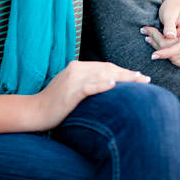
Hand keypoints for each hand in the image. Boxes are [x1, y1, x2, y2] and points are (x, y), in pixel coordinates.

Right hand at [34, 60, 150, 130]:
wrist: (34, 112)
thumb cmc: (55, 104)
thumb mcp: (73, 88)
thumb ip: (89, 83)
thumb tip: (111, 85)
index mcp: (78, 67)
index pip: (106, 67)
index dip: (124, 71)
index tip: (139, 76)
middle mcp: (76, 69)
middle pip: (108, 69)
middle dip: (128, 74)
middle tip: (145, 80)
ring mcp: (72, 80)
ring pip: (103, 75)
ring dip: (123, 78)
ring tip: (138, 81)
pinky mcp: (70, 91)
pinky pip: (88, 86)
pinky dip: (101, 84)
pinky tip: (113, 84)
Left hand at [141, 0, 179, 68]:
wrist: (177, 4)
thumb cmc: (173, 6)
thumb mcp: (169, 12)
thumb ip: (169, 25)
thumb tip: (170, 37)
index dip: (168, 52)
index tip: (154, 55)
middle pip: (176, 53)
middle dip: (158, 44)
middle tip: (146, 31)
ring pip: (175, 58)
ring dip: (160, 50)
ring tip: (148, 37)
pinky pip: (176, 59)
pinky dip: (165, 53)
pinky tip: (154, 42)